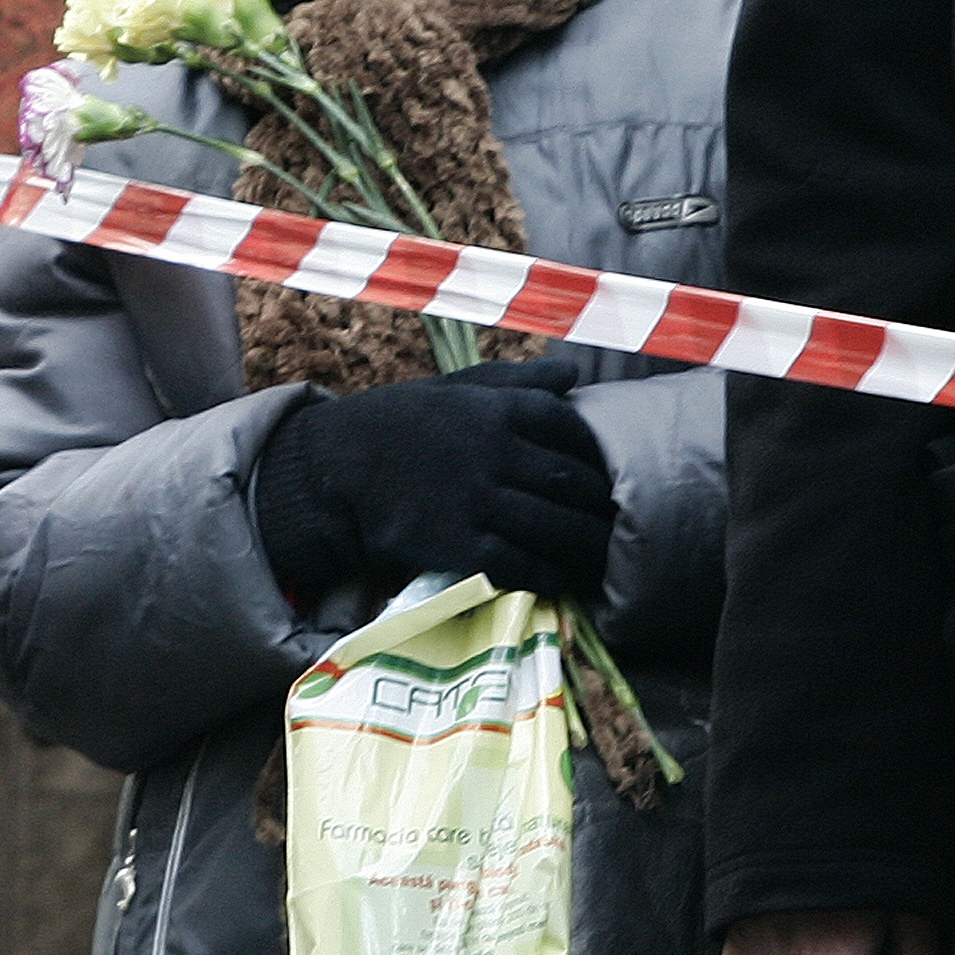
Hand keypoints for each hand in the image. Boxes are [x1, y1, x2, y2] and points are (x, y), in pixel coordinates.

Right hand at [251, 356, 614, 601]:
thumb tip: (573, 372)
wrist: (334, 470)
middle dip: (602, 505)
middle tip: (620, 521)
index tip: (606, 470)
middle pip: (571, 482)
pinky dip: (550, 576)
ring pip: (554, 528)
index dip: (595, 452)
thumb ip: (515, 380)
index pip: (568, 427)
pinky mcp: (461, 546)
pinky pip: (522, 565)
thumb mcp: (453, 386)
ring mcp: (479, 501)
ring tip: (606, 558)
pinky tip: (564, 582)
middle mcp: (495, 451)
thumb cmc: (396, 423)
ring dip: (588, 547)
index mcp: (497, 408)